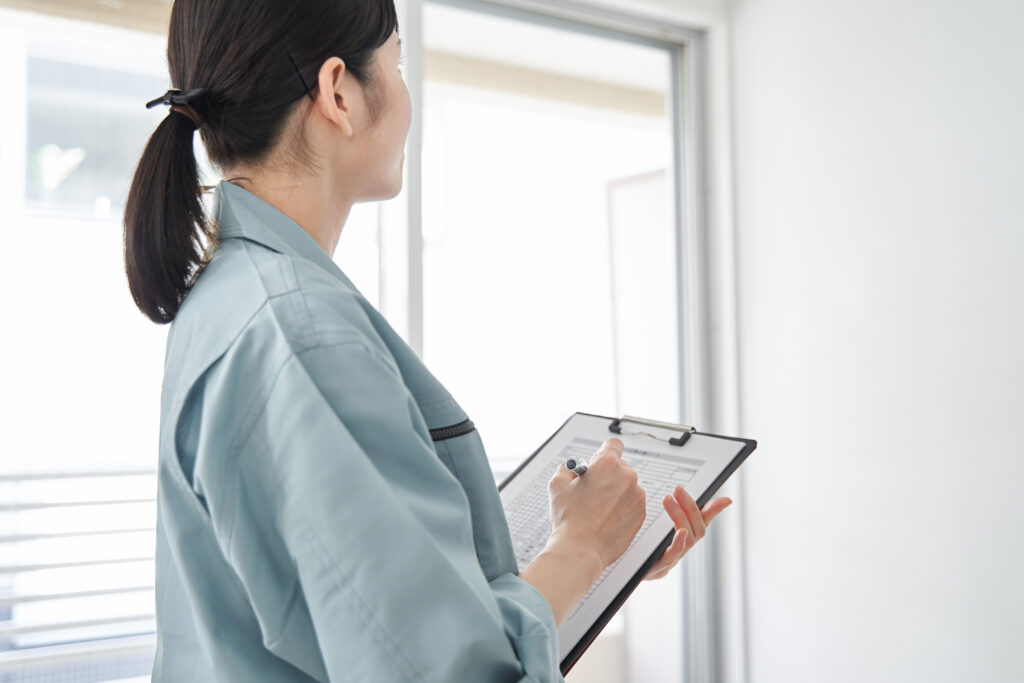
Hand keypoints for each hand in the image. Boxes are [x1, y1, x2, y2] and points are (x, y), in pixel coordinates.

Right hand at [546, 437, 646, 570]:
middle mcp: (627, 477)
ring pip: (627, 486)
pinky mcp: (641, 514)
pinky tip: (606, 518)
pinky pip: (632, 503)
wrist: (580, 550)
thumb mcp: (557, 486)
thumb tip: (570, 469)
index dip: (603, 452)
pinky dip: (622, 508)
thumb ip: (566, 470)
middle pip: (620, 466)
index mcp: (607, 465)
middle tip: (593, 489)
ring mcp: (636, 496)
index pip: (613, 444)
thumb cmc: (569, 520)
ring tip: (598, 508)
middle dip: (607, 475)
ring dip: (616, 492)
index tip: (599, 460)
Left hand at [642, 485, 731, 580]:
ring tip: (669, 500)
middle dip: (690, 509)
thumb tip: (701, 496)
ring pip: (687, 542)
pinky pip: (672, 557)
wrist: (616, 569)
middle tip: (678, 490)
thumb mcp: (654, 524)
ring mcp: (669, 562)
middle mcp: (678, 552)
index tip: (725, 499)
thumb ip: (676, 510)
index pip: (702, 524)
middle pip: (696, 532)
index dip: (714, 512)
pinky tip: (680, 532)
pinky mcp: (656, 569)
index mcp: (679, 541)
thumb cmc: (639, 545)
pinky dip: (679, 544)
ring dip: (680, 518)